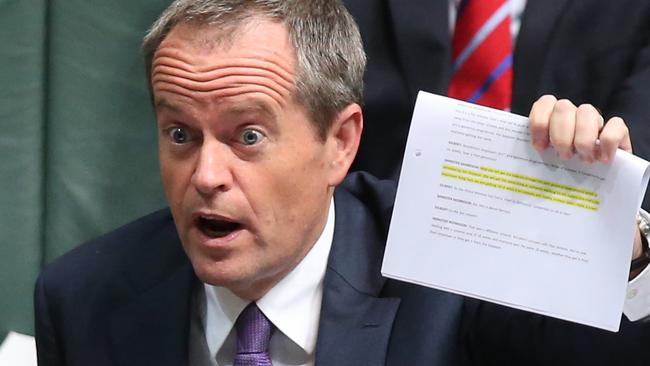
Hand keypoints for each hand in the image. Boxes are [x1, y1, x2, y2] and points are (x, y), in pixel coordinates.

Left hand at [528, 95, 643, 274]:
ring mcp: (595, 121)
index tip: (539, 147)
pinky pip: (616, 124)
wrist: (590, 189)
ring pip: (588, 111)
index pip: (544, 103)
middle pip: (564, 107)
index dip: (539, 122)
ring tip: (582, 160)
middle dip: (560, 134)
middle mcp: (573, 115)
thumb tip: (500, 184)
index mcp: (551, 119)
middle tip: (562, 157)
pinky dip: (608, 141)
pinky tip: (602, 159)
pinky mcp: (617, 132)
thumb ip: (525, 166)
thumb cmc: (558, 174)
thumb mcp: (541, 168)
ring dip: (582, 138)